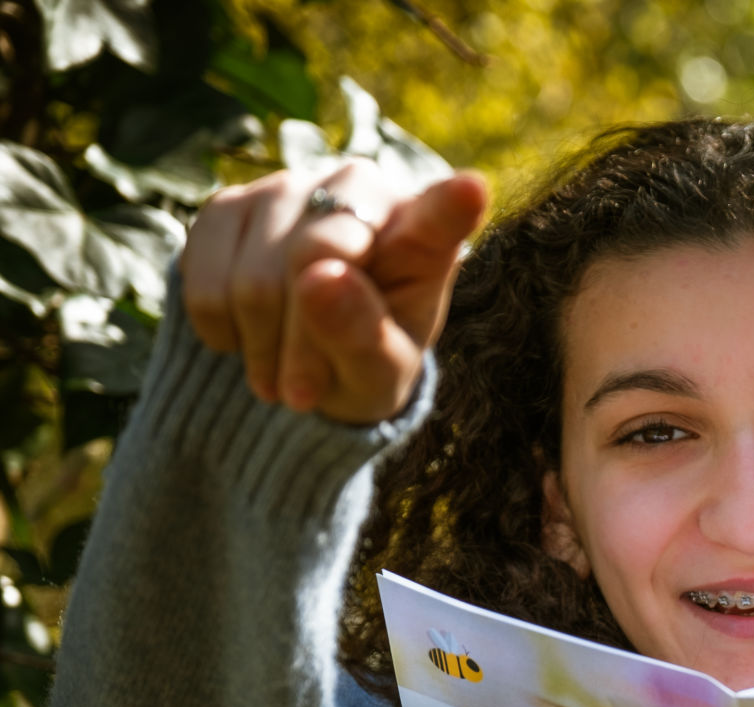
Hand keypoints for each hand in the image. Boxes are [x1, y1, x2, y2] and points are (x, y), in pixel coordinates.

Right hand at [181, 161, 487, 422]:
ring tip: (281, 375)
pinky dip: (222, 331)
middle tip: (304, 393)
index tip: (471, 190)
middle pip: (315, 256)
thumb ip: (362, 335)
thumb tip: (318, 278)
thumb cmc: (364, 360)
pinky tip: (247, 339)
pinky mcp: (227, 204)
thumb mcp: (379, 374)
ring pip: (255, 277)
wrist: (298, 360)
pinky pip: (203, 277)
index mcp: (422, 235)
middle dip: (304, 342)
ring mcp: (290, 186)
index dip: (452, 205)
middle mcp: (360, 189)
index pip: (439, 217)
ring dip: (262, 348)